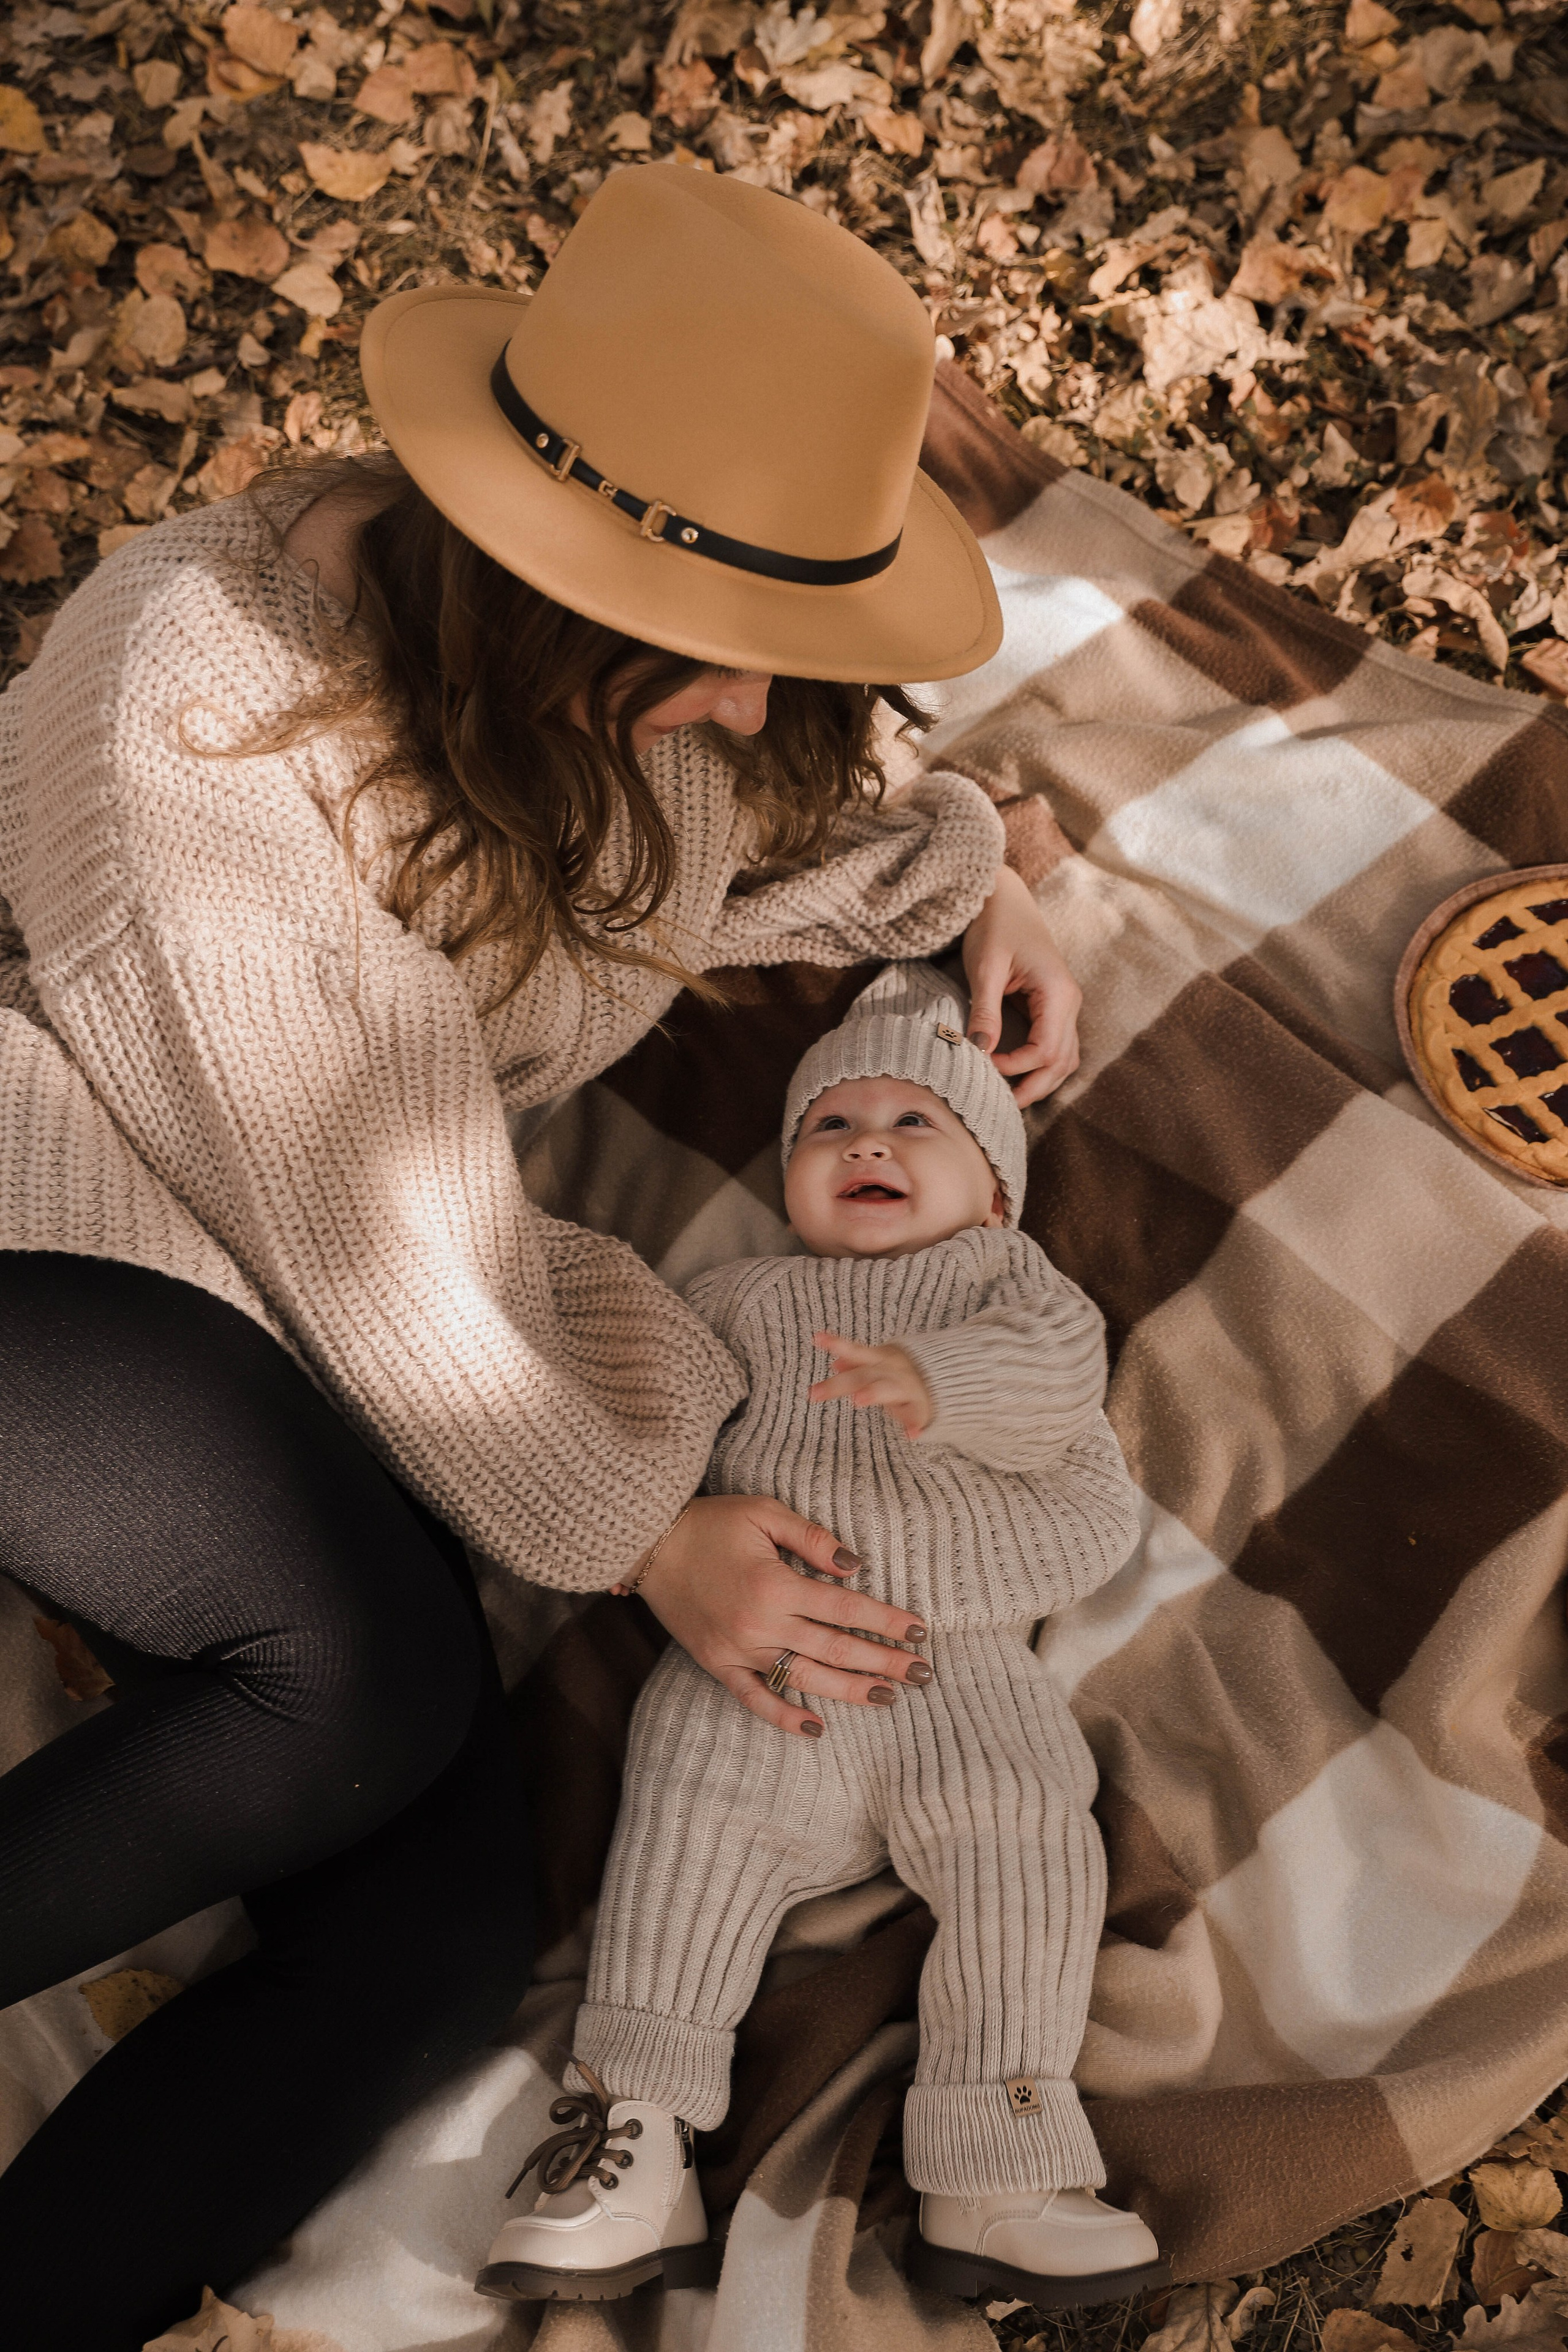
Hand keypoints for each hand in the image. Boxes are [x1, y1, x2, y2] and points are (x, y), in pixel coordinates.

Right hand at [631, 1493, 930, 1737]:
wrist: (648, 1543)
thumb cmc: (710, 1522)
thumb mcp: (764, 1512)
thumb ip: (812, 1538)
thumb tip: (855, 1567)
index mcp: (776, 1584)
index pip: (847, 1609)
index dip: (886, 1621)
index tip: (919, 1631)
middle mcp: (761, 1623)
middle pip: (835, 1648)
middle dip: (883, 1662)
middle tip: (923, 1674)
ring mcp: (739, 1649)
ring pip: (804, 1677)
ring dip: (849, 1690)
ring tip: (888, 1698)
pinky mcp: (717, 1663)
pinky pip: (754, 1698)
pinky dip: (783, 1716)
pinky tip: (815, 1728)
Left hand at [809, 1331, 933, 1439]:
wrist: (948, 1377)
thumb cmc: (903, 1373)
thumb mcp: (881, 1365)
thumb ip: (858, 1364)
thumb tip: (834, 1364)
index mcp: (881, 1359)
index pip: (855, 1351)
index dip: (837, 1344)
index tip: (817, 1338)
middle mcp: (891, 1371)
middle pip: (862, 1376)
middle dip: (839, 1384)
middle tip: (814, 1393)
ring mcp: (906, 1388)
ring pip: (887, 1389)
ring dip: (873, 1392)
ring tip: (858, 1400)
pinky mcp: (920, 1407)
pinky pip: (917, 1416)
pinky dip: (914, 1425)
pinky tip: (911, 1435)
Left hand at [962, 862, 1081, 1105]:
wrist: (1002, 896)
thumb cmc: (994, 924)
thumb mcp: (985, 966)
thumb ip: (985, 1010)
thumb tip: (978, 1051)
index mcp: (1058, 992)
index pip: (1046, 1050)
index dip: (1016, 1068)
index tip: (984, 1067)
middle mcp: (1069, 1001)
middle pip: (1063, 1062)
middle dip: (1034, 1088)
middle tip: (1001, 1108)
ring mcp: (1065, 1004)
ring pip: (1065, 1058)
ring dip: (1041, 1080)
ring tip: (1009, 1097)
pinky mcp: (1053, 1004)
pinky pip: (1057, 1045)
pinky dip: (1041, 1065)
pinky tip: (1017, 1074)